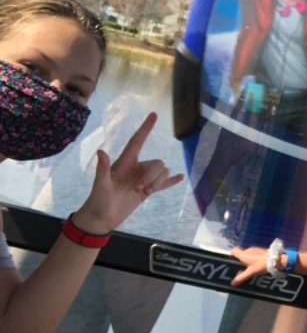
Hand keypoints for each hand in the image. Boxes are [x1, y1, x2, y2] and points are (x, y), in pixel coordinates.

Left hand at [74, 112, 183, 234]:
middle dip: (152, 176)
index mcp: (125, 162)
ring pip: (162, 172)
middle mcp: (136, 167)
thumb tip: (101, 151)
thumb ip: (102, 168)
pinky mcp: (148, 190)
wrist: (102, 217)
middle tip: (138, 189)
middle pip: (157, 163)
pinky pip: (164, 183)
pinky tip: (181, 177)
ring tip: (144, 192)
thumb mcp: (101, 184)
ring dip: (157, 182)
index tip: (153, 115)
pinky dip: (172, 181)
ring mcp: (143, 178)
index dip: (145, 128)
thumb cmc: (98, 199)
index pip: (138, 141)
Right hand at [229, 246, 268, 285]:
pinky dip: (253, 259)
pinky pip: (254, 254)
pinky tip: (256, 266)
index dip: (231, 256)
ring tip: (249, 268)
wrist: (276, 260)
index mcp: (244, 254)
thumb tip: (232, 283)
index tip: (232, 262)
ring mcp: (256, 249)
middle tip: (241, 268)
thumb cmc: (261, 265)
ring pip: (248, 254)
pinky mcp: (261, 251)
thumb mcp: (251, 272)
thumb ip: (241, 277)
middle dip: (240, 260)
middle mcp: (248, 250)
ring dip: (247, 260)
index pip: (234, 251)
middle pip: (241, 253)